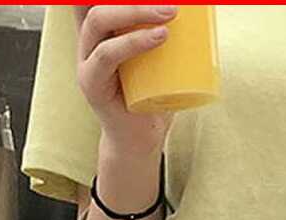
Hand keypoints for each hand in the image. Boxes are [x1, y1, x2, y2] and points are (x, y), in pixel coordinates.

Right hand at [74, 5, 179, 157]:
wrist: (141, 140)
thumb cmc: (154, 98)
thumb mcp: (160, 61)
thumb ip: (165, 36)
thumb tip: (199, 14)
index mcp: (102, 30)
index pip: (99, 1)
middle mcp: (88, 40)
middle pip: (97, 3)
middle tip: (171, 3)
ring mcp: (86, 61)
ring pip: (100, 21)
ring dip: (135, 12)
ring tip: (170, 14)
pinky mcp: (92, 83)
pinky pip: (107, 55)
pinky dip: (133, 43)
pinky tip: (158, 37)